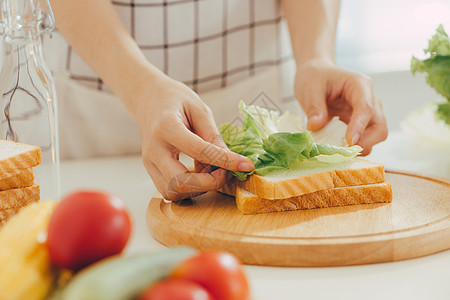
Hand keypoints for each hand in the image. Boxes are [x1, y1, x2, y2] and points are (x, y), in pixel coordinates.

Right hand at [134, 76, 253, 200]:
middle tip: (225, 172)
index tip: (247, 165)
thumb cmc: (175, 99)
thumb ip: (213, 136)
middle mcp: (153, 149)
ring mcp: (149, 162)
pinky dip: (188, 189)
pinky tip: (199, 175)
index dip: (226, 161)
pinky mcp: (150, 170)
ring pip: (172, 192)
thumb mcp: (199, 109)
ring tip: (211, 172)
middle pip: (180, 181)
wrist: (147, 97)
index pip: (200, 151)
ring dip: (198, 189)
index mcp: (166, 127)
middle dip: (209, 184)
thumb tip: (229, 161)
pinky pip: (168, 190)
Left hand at [294, 59, 387, 154]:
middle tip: (345, 151)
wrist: (315, 76)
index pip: (366, 107)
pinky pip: (362, 141)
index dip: (360, 126)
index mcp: (359, 85)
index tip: (350, 141)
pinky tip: (337, 150)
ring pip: (374, 137)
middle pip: (379, 126)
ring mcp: (366, 115)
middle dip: (366, 141)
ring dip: (359, 147)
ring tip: (337, 151)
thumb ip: (314, 106)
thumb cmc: (315, 77)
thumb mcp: (310, 88)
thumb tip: (315, 125)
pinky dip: (352, 149)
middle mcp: (369, 100)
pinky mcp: (358, 126)